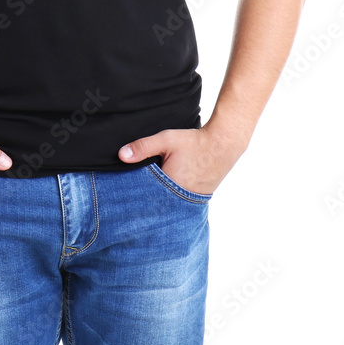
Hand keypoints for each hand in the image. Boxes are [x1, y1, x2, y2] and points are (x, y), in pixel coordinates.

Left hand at [117, 125, 244, 194]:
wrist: (222, 145)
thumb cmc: (194, 142)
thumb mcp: (166, 140)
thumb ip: (143, 147)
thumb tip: (121, 155)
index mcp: (169, 187)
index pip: (144, 196)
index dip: (133, 195)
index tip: (121, 195)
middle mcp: (180, 199)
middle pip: (155, 203)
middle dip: (144, 200)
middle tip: (129, 200)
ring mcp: (190, 201)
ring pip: (167, 204)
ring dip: (157, 200)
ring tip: (146, 196)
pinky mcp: (196, 199)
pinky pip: (178, 202)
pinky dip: (170, 198)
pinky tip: (164, 192)